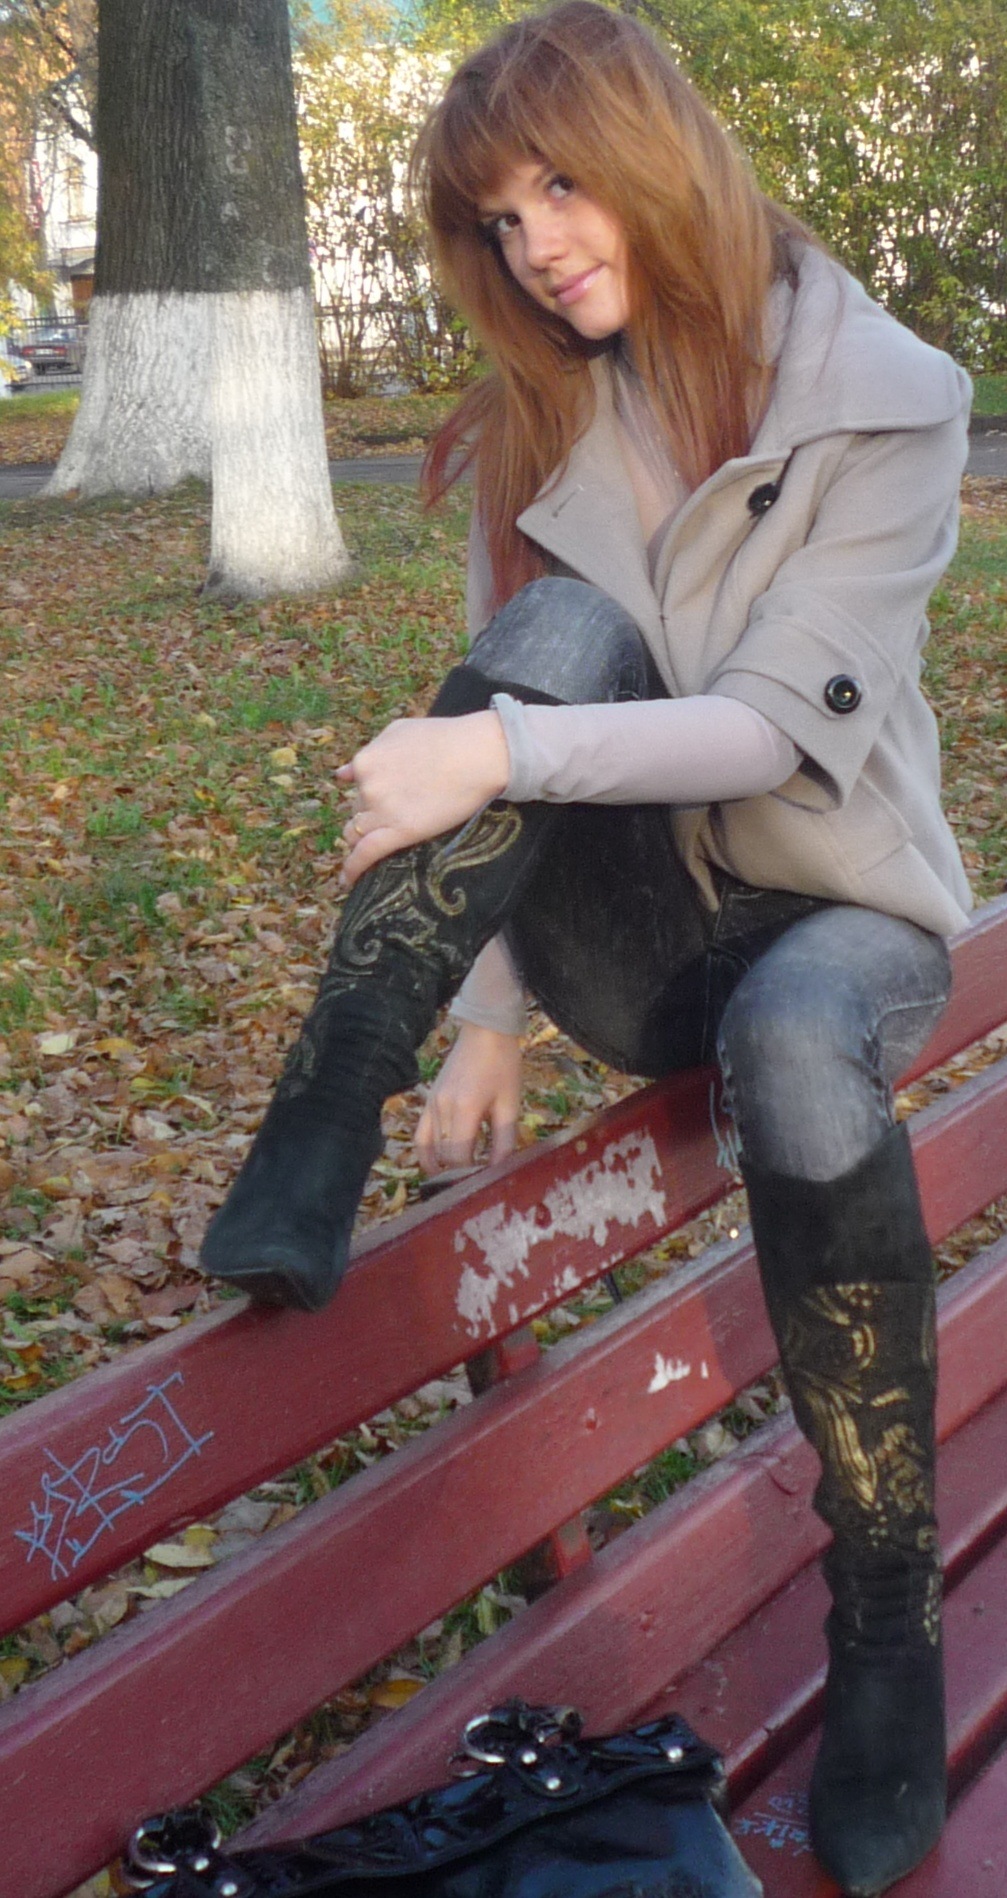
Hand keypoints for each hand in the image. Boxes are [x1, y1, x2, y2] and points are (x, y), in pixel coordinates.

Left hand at [338, 712, 509, 887]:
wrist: (479, 754)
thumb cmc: (446, 738)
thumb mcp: (399, 732)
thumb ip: (369, 751)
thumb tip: (341, 774)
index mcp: (366, 762)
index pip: (355, 786)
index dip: (368, 795)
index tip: (380, 802)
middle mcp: (368, 786)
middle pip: (356, 811)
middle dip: (369, 816)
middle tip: (392, 819)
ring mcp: (382, 811)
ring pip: (357, 834)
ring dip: (362, 840)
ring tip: (369, 851)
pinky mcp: (401, 832)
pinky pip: (366, 855)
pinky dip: (352, 870)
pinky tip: (346, 882)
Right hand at [415, 1023, 522, 1173]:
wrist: (485, 1033)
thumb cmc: (503, 1066)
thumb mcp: (510, 1104)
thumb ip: (504, 1140)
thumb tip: (498, 1170)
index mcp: (465, 1109)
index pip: (458, 1156)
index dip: (468, 1174)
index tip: (482, 1182)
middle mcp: (442, 1108)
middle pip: (442, 1156)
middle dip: (457, 1173)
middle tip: (473, 1182)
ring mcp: (431, 1103)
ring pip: (429, 1148)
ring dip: (442, 1165)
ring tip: (457, 1178)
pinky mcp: (428, 1099)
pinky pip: (421, 1134)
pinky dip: (427, 1152)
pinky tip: (438, 1165)